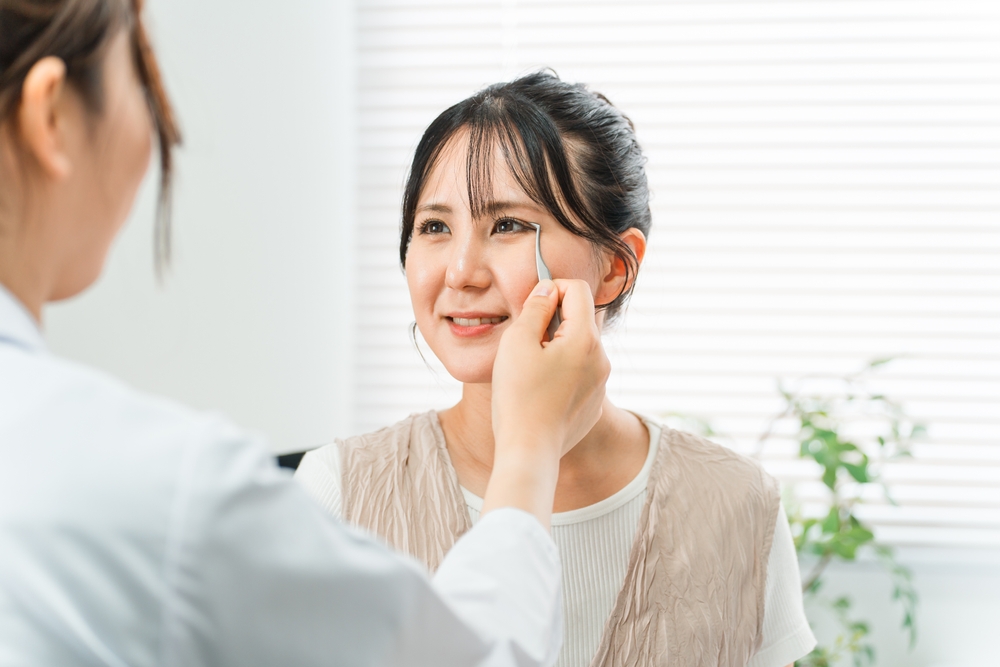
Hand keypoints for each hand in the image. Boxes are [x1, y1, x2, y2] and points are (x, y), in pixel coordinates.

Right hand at [482, 279, 610, 526]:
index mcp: (585, 339)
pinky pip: (580, 374)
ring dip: (558, 348)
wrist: (529, 451)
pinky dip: (562, 373)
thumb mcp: (517, 342)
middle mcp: (601, 359)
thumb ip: (535, 308)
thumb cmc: (518, 397)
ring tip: (531, 372)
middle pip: (580, 319)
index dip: (551, 289)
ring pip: (580, 348)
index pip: (577, 290)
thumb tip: (547, 290)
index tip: (531, 309)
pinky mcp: (594, 403)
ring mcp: (601, 383)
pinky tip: (541, 393)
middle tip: (526, 344)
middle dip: (554, 321)